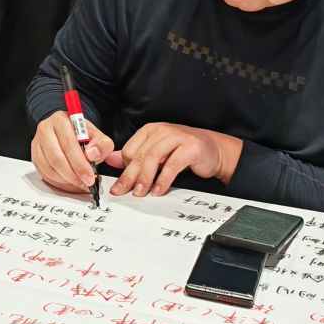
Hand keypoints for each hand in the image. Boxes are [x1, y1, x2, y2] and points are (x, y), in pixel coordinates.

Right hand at [32, 109, 115, 193]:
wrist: (69, 133)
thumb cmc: (82, 135)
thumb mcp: (97, 135)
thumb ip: (101, 144)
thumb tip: (92, 154)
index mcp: (60, 120)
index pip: (68, 143)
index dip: (79, 163)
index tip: (90, 177)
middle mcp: (45, 129)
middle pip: (56, 158)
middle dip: (73, 175)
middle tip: (86, 183)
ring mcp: (37, 144)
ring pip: (49, 169)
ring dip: (66, 181)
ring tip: (80, 184)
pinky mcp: (35, 157)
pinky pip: (45, 174)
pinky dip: (60, 183)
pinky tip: (71, 184)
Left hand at [107, 121, 231, 197]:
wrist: (213, 149)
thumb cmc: (183, 151)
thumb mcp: (157, 152)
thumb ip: (135, 156)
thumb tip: (110, 160)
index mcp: (150, 130)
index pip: (130, 149)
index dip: (123, 169)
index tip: (119, 186)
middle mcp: (162, 130)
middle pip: (140, 154)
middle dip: (129, 176)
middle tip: (122, 192)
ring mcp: (176, 137)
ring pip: (153, 157)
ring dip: (145, 177)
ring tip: (140, 193)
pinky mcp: (190, 147)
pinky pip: (173, 164)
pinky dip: (163, 179)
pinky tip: (158, 190)